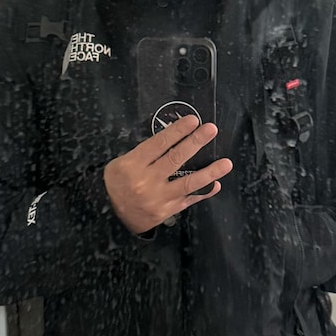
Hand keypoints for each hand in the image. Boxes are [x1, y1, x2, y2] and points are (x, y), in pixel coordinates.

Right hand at [104, 115, 232, 234]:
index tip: (193, 121)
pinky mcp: (166, 211)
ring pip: (187, 183)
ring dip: (209, 172)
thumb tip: (172, 139)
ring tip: (226, 163)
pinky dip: (203, 193)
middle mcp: (147, 182)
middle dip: (195, 142)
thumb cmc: (117, 184)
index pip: (159, 143)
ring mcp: (158, 198)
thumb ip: (144, 153)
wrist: (110, 215)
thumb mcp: (121, 163)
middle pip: (175, 159)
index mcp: (133, 165)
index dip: (178, 131)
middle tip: (211, 130)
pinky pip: (188, 201)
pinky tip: (215, 185)